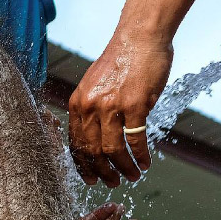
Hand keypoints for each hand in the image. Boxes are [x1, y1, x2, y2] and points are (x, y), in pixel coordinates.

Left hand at [68, 36, 171, 186]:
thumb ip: (91, 109)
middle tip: (112, 183)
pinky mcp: (134, 105)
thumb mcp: (94, 85)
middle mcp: (90, 107)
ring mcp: (111, 106)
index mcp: (77, 104)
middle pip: (91, 151)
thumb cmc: (121, 61)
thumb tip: (95, 135)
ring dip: (123, 168)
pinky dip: (140, 155)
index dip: (82, 165)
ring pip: (112, 150)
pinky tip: (145, 163)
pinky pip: (135, 139)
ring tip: (132, 176)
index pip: (75, 143)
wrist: (140, 36)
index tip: (90, 178)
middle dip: (102, 172)